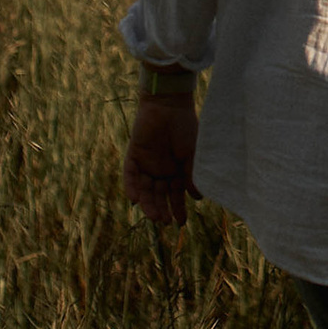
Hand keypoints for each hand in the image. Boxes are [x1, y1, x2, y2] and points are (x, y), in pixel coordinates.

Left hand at [125, 88, 199, 228]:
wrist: (169, 104)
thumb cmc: (185, 127)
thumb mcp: (192, 154)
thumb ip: (191, 175)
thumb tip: (197, 197)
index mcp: (176, 170)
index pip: (175, 195)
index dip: (178, 209)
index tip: (180, 223)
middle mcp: (160, 170)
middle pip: (159, 196)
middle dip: (162, 210)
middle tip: (166, 223)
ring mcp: (146, 164)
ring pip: (145, 190)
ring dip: (148, 204)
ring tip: (155, 217)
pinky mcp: (133, 156)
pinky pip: (130, 175)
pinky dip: (132, 187)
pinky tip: (135, 200)